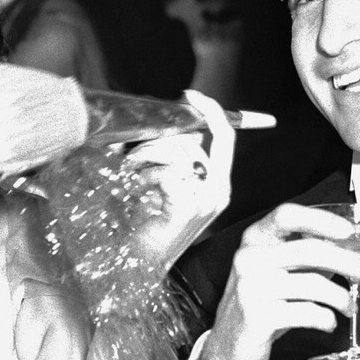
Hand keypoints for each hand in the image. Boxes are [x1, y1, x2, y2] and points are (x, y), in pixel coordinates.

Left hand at [121, 89, 233, 272]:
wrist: (140, 263)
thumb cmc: (147, 225)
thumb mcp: (165, 186)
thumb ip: (174, 159)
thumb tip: (167, 124)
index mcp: (218, 185)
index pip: (225, 138)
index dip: (211, 112)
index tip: (191, 96)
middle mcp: (218, 191)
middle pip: (192, 142)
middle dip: (157, 141)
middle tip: (134, 157)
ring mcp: (206, 200)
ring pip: (177, 154)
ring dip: (147, 159)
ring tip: (134, 177)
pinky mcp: (188, 207)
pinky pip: (168, 172)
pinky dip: (147, 176)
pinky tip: (139, 190)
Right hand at [199, 202, 359, 359]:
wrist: (229, 346)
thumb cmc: (259, 304)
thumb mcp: (277, 271)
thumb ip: (306, 256)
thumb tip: (351, 249)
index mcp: (255, 239)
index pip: (287, 215)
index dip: (321, 220)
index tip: (349, 231)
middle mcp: (250, 258)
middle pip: (310, 249)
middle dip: (350, 262)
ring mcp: (251, 287)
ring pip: (313, 283)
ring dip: (341, 297)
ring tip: (348, 306)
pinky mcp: (257, 317)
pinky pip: (306, 312)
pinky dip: (325, 319)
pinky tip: (327, 322)